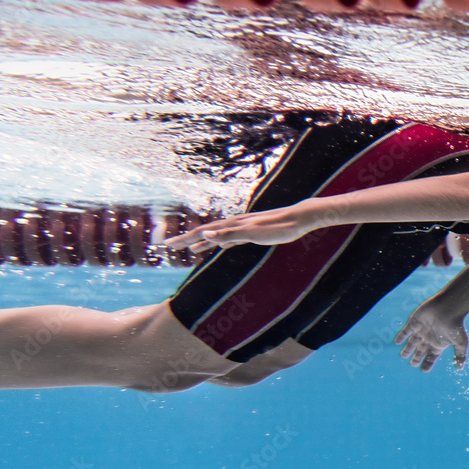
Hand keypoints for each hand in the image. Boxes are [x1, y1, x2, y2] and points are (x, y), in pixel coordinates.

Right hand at [163, 201, 317, 253]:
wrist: (300, 218)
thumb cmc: (280, 227)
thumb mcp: (254, 233)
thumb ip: (230, 235)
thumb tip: (206, 235)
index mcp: (233, 225)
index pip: (202, 232)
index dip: (185, 239)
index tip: (167, 244)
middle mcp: (235, 224)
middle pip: (206, 233)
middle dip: (188, 240)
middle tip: (169, 246)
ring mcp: (243, 228)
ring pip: (217, 236)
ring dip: (202, 242)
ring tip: (190, 249)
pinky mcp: (253, 232)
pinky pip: (229, 239)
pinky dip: (219, 243)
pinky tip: (217, 247)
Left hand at [395, 296, 468, 371]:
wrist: (448, 307)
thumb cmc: (455, 325)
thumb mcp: (461, 342)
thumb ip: (460, 355)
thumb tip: (460, 368)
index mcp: (439, 343)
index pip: (432, 356)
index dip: (428, 363)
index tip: (424, 370)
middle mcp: (429, 337)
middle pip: (421, 350)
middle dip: (417, 357)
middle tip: (413, 364)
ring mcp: (422, 330)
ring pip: (413, 342)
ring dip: (408, 349)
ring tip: (403, 356)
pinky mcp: (415, 322)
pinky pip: (406, 331)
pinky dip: (401, 336)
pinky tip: (396, 342)